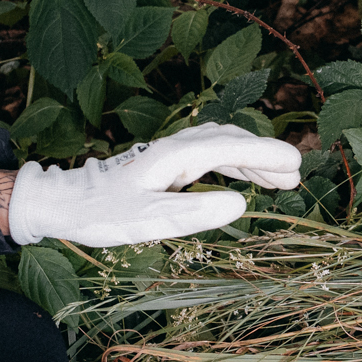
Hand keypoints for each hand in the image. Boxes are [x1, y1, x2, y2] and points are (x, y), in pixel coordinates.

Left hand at [4, 122, 301, 247]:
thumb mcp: (149, 220)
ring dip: (252, 158)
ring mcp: (172, 153)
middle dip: (266, 155)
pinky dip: (233, 162)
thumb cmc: (103, 214)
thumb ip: (195, 212)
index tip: (296, 163)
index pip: (232, 148)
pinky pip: (210, 155)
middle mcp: (177, 148)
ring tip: (280, 180)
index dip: (266, 154)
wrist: (66, 202)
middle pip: (231, 141)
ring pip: (222, 146)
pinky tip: (242, 176)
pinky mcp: (167, 163)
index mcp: (176, 157)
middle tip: (296, 175)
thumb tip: (239, 203)